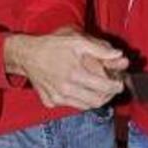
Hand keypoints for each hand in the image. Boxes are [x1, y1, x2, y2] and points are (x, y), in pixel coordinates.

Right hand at [4, 30, 127, 109]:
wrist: (27, 55)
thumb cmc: (52, 46)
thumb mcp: (77, 41)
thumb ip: (100, 50)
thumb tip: (119, 55)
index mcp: (75, 74)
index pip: (105, 88)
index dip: (116, 86)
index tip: (120, 82)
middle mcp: (66, 89)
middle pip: (97, 101)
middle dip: (109, 95)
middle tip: (112, 87)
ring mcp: (57, 98)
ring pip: (85, 106)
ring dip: (96, 99)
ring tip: (99, 88)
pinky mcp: (50, 101)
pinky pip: (71, 105)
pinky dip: (80, 100)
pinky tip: (81, 89)